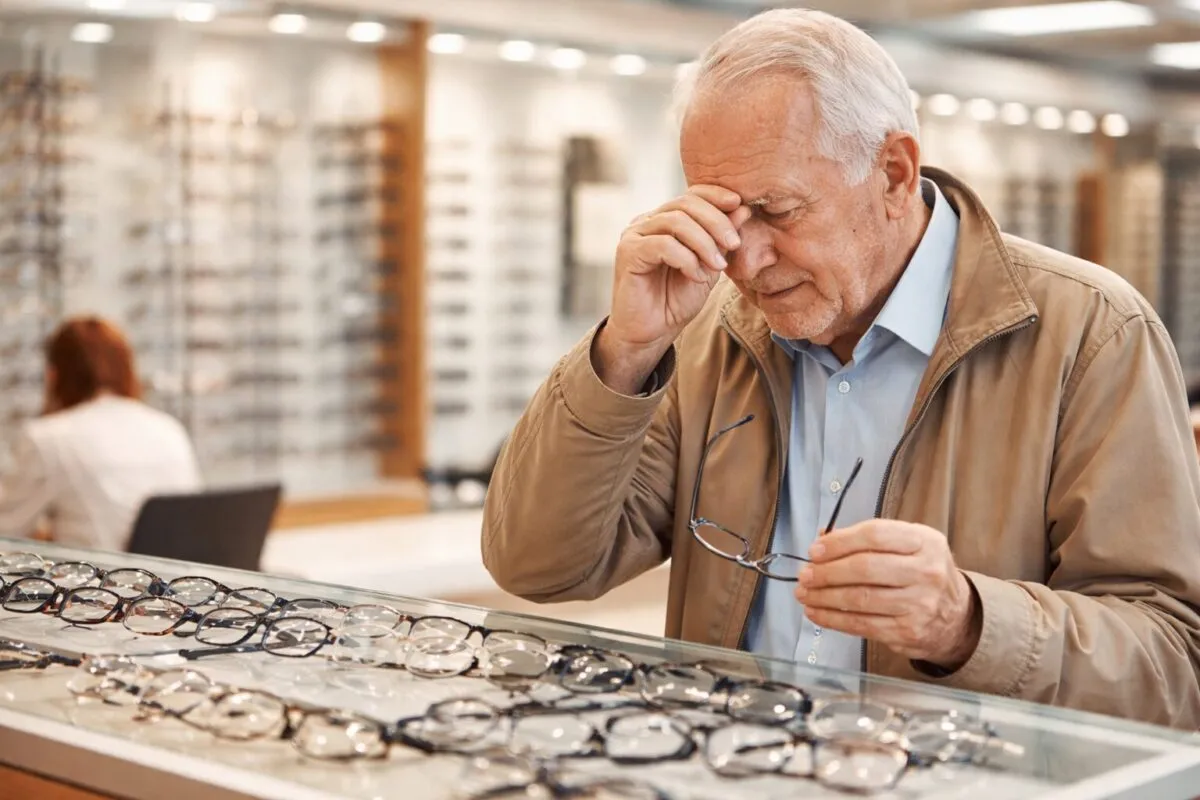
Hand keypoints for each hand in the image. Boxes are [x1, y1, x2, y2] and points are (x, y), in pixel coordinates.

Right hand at [593, 186, 750, 393]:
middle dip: (716, 221)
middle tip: (734, 244)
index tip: (740, 205)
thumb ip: (722, 239)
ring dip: (704, 243)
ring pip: (675, 221)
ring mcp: (634, 235)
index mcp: (665, 220)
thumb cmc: (676, 301)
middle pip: (685, 204)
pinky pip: (662, 244)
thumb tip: (743, 208)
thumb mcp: (709, 266)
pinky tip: (696, 276)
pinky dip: (686, 259)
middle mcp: (647, 222)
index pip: (691, 195)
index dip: (716, 195)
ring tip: (718, 266)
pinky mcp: (627, 253)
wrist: (651, 333)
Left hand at [794, 520, 981, 668]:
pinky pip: (861, 624)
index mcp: (925, 541)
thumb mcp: (908, 545)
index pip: (874, 535)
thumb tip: (822, 540)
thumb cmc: (922, 574)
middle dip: (827, 572)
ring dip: (824, 596)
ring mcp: (919, 604)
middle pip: (865, 568)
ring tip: (804, 593)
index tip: (815, 550)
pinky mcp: (908, 632)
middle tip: (805, 574)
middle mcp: (927, 572)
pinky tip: (817, 612)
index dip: (839, 542)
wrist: (956, 617)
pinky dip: (833, 619)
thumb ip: (868, 540)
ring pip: (860, 599)